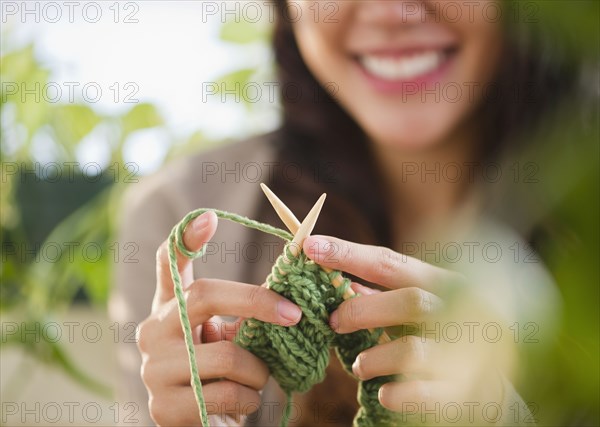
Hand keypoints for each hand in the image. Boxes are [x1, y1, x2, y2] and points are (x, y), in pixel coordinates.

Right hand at [137, 211, 302, 425]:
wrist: (204, 425)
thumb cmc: (223, 375)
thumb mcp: (230, 338)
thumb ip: (243, 314)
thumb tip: (286, 293)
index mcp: (170, 308)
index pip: (169, 263)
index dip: (187, 238)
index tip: (210, 216)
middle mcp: (152, 331)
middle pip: (205, 296)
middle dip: (257, 302)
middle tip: (294, 314)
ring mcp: (153, 369)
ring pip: (227, 356)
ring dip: (259, 370)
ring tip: (258, 379)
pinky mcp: (164, 407)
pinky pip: (228, 394)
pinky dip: (249, 399)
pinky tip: (241, 402)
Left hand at [304, 235, 512, 423]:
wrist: (491, 388)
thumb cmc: (441, 337)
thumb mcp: (416, 310)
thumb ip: (382, 297)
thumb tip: (339, 284)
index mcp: (440, 284)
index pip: (391, 263)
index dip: (348, 254)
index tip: (310, 247)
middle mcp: (458, 312)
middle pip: (409, 301)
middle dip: (362, 311)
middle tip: (334, 322)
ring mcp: (464, 354)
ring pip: (411, 350)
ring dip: (373, 358)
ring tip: (359, 366)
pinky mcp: (462, 392)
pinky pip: (419, 394)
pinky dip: (392, 393)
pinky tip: (383, 392)